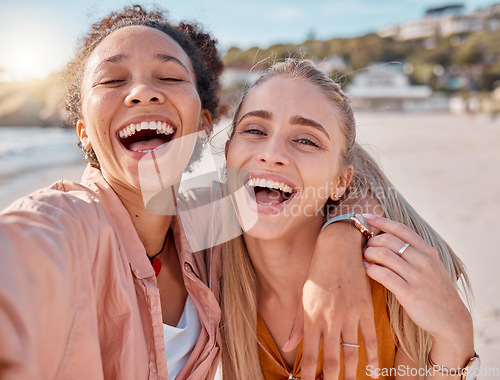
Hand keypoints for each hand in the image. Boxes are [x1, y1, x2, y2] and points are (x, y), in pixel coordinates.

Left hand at [284, 223, 378, 379]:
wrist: (338, 248)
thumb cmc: (317, 271)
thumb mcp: (302, 296)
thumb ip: (296, 324)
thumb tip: (287, 347)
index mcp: (311, 317)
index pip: (309, 356)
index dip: (308, 376)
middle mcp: (329, 320)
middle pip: (331, 361)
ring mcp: (349, 315)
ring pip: (352, 354)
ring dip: (351, 375)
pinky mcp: (365, 309)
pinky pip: (371, 338)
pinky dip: (373, 357)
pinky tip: (373, 371)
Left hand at [362, 215, 473, 364]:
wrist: (450, 319)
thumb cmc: (434, 290)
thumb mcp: (431, 266)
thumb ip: (413, 252)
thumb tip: (387, 238)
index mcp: (427, 251)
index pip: (401, 229)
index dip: (381, 221)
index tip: (366, 217)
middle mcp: (422, 260)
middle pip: (388, 240)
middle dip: (371, 241)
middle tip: (365, 248)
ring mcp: (416, 276)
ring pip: (383, 255)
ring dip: (368, 254)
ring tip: (364, 258)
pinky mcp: (409, 293)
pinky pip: (383, 275)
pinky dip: (370, 269)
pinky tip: (366, 269)